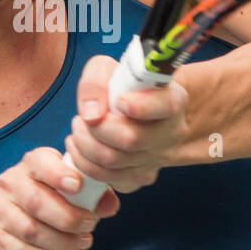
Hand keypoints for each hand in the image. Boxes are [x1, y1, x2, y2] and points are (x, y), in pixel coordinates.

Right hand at [0, 147, 119, 249]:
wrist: (26, 228)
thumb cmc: (59, 202)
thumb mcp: (78, 193)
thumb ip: (96, 195)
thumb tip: (110, 205)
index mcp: (32, 163)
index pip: (40, 162)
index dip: (58, 174)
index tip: (77, 186)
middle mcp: (9, 181)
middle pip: (36, 202)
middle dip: (69, 219)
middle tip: (90, 226)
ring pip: (30, 230)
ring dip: (61, 242)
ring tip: (81, 243)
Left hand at [64, 55, 187, 193]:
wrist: (137, 108)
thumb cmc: (123, 87)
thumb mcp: (110, 69)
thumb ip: (97, 82)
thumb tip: (91, 115)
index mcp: (172, 99)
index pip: (165, 105)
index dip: (140, 106)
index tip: (120, 101)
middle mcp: (171, 132)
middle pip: (130, 139)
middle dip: (95, 129)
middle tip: (81, 118)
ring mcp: (158, 158)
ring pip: (114, 162)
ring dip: (84, 145)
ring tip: (79, 129)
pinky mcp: (141, 177)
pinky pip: (109, 179)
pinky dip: (85, 164)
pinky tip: (81, 147)